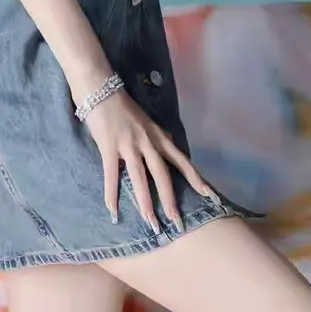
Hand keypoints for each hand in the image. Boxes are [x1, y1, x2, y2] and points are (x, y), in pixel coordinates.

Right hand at [85, 88, 220, 231]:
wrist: (101, 89)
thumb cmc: (123, 105)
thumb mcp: (147, 120)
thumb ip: (159, 135)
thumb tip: (172, 144)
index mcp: (158, 136)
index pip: (181, 159)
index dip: (195, 178)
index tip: (210, 195)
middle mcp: (147, 142)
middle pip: (162, 174)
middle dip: (170, 200)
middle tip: (177, 222)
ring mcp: (128, 144)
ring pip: (140, 178)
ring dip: (145, 202)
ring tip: (151, 222)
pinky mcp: (109, 146)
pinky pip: (112, 174)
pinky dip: (112, 193)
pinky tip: (113, 210)